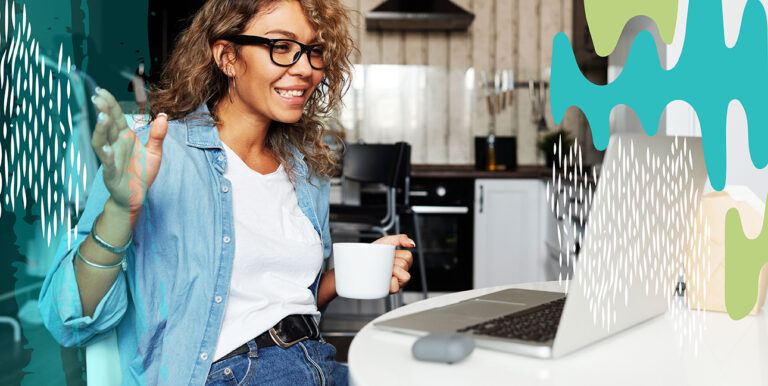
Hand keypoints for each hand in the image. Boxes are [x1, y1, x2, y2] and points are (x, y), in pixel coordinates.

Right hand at [90, 88, 166, 219]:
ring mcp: (111, 158)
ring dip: (101, 130)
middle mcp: (115, 145)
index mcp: (124, 137)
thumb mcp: (154, 152)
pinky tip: (106, 147)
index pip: (115, 116)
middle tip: (98, 97)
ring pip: (102, 141)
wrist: (135, 196)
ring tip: (102, 117)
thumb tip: (163, 116)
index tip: (102, 90)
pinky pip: (107, 163)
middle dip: (103, 111)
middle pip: (107, 125)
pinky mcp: (111, 173)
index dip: (109, 104)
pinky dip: (106, 155)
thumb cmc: (142, 173)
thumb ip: (158, 135)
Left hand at [373, 234, 414, 293]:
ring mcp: (396, 282)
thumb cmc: (373, 253)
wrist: (358, 261)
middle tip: (384, 263)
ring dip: (391, 271)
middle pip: (405, 265)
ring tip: (383, 270)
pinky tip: (384, 279)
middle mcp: (401, 272)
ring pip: (404, 277)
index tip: (389, 255)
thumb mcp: (386, 242)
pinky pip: (396, 288)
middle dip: (393, 263)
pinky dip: (390, 283)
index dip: (397, 255)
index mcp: (402, 261)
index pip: (408, 256)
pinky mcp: (390, 290)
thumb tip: (412, 243)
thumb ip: (400, 239)